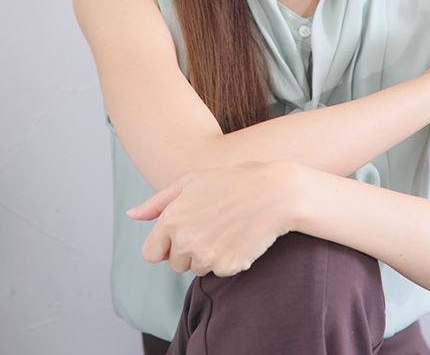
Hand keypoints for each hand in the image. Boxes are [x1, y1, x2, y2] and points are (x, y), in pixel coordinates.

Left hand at [126, 161, 294, 276]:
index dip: (166, 245)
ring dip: (208, 254)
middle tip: (211, 223)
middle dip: (189, 249)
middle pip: (176, 264)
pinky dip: (228, 259)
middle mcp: (185, 241)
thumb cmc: (230, 181)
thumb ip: (157, 202)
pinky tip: (239, 236)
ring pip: (198, 269)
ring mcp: (207, 256)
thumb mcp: (190, 182)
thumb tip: (131, 215)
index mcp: (171, 220)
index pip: (151, 253)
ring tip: (226, 227)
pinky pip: (219, 271)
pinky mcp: (228, 267)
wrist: (274, 192)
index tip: (182, 234)